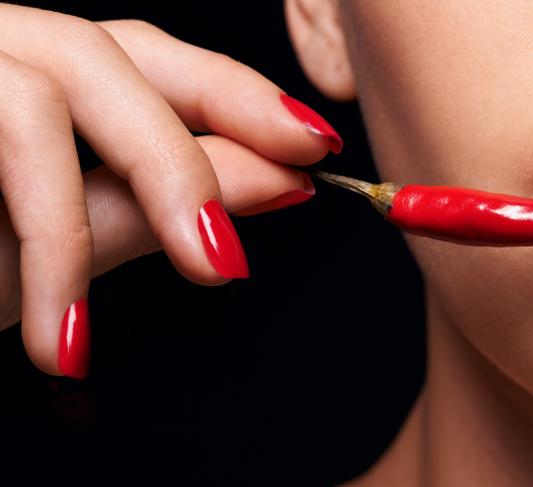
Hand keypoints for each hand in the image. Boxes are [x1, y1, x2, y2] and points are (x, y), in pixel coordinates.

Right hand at [0, 8, 340, 376]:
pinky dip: (41, 248)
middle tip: (234, 246)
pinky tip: (58, 332)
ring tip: (119, 321)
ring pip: (50, 97)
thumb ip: (158, 201)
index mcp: (52, 79)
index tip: (311, 145)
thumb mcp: (67, 232)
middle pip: (117, 57)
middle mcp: (1, 49)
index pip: (161, 62)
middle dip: (187, 150)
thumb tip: (276, 181)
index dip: (240, 96)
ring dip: (105, 219)